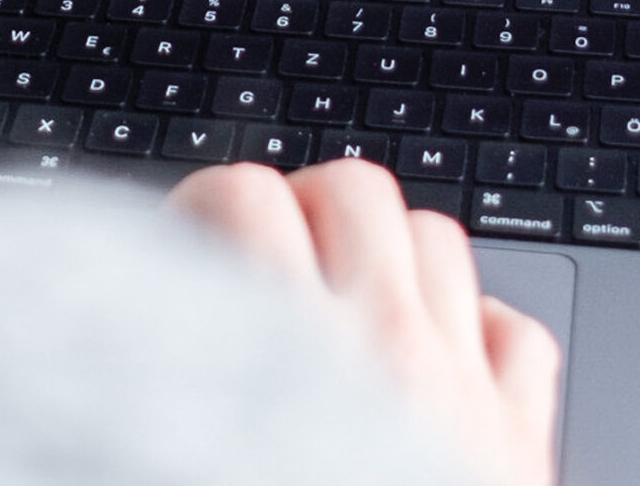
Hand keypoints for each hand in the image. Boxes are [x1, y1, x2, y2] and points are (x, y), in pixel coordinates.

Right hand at [170, 161, 561, 485]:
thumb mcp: (187, 450)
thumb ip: (176, 366)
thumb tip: (121, 328)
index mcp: (287, 356)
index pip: (245, 198)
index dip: (205, 204)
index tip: (185, 240)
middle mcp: (385, 353)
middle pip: (354, 189)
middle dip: (304, 207)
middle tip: (267, 261)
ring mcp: (462, 391)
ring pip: (440, 240)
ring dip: (389, 254)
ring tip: (345, 301)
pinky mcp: (518, 445)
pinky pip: (518, 337)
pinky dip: (480, 331)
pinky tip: (438, 364)